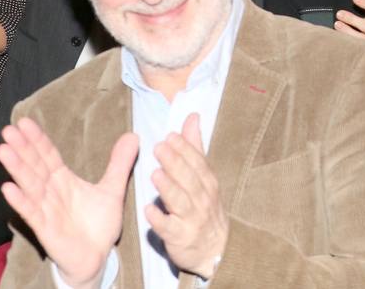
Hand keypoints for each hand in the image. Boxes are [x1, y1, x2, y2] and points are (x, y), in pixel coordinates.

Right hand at [0, 118, 138, 288]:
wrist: (97, 257)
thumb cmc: (98, 225)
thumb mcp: (112, 189)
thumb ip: (120, 163)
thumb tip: (133, 135)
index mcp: (64, 181)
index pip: (48, 156)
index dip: (37, 140)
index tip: (24, 122)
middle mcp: (51, 192)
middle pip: (35, 166)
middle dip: (22, 148)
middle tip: (8, 130)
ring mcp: (46, 210)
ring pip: (30, 185)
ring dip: (17, 168)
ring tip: (4, 150)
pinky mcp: (46, 229)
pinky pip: (32, 213)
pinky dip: (20, 201)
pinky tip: (7, 188)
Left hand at [147, 115, 227, 279]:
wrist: (215, 248)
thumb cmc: (204, 206)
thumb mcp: (204, 176)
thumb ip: (194, 147)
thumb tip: (192, 117)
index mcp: (207, 182)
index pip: (197, 162)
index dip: (184, 149)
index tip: (170, 136)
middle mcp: (202, 198)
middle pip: (189, 178)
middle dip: (175, 163)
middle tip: (159, 148)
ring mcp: (192, 219)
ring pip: (180, 201)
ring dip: (168, 188)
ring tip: (155, 174)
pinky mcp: (180, 237)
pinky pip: (169, 228)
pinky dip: (160, 220)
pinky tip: (149, 211)